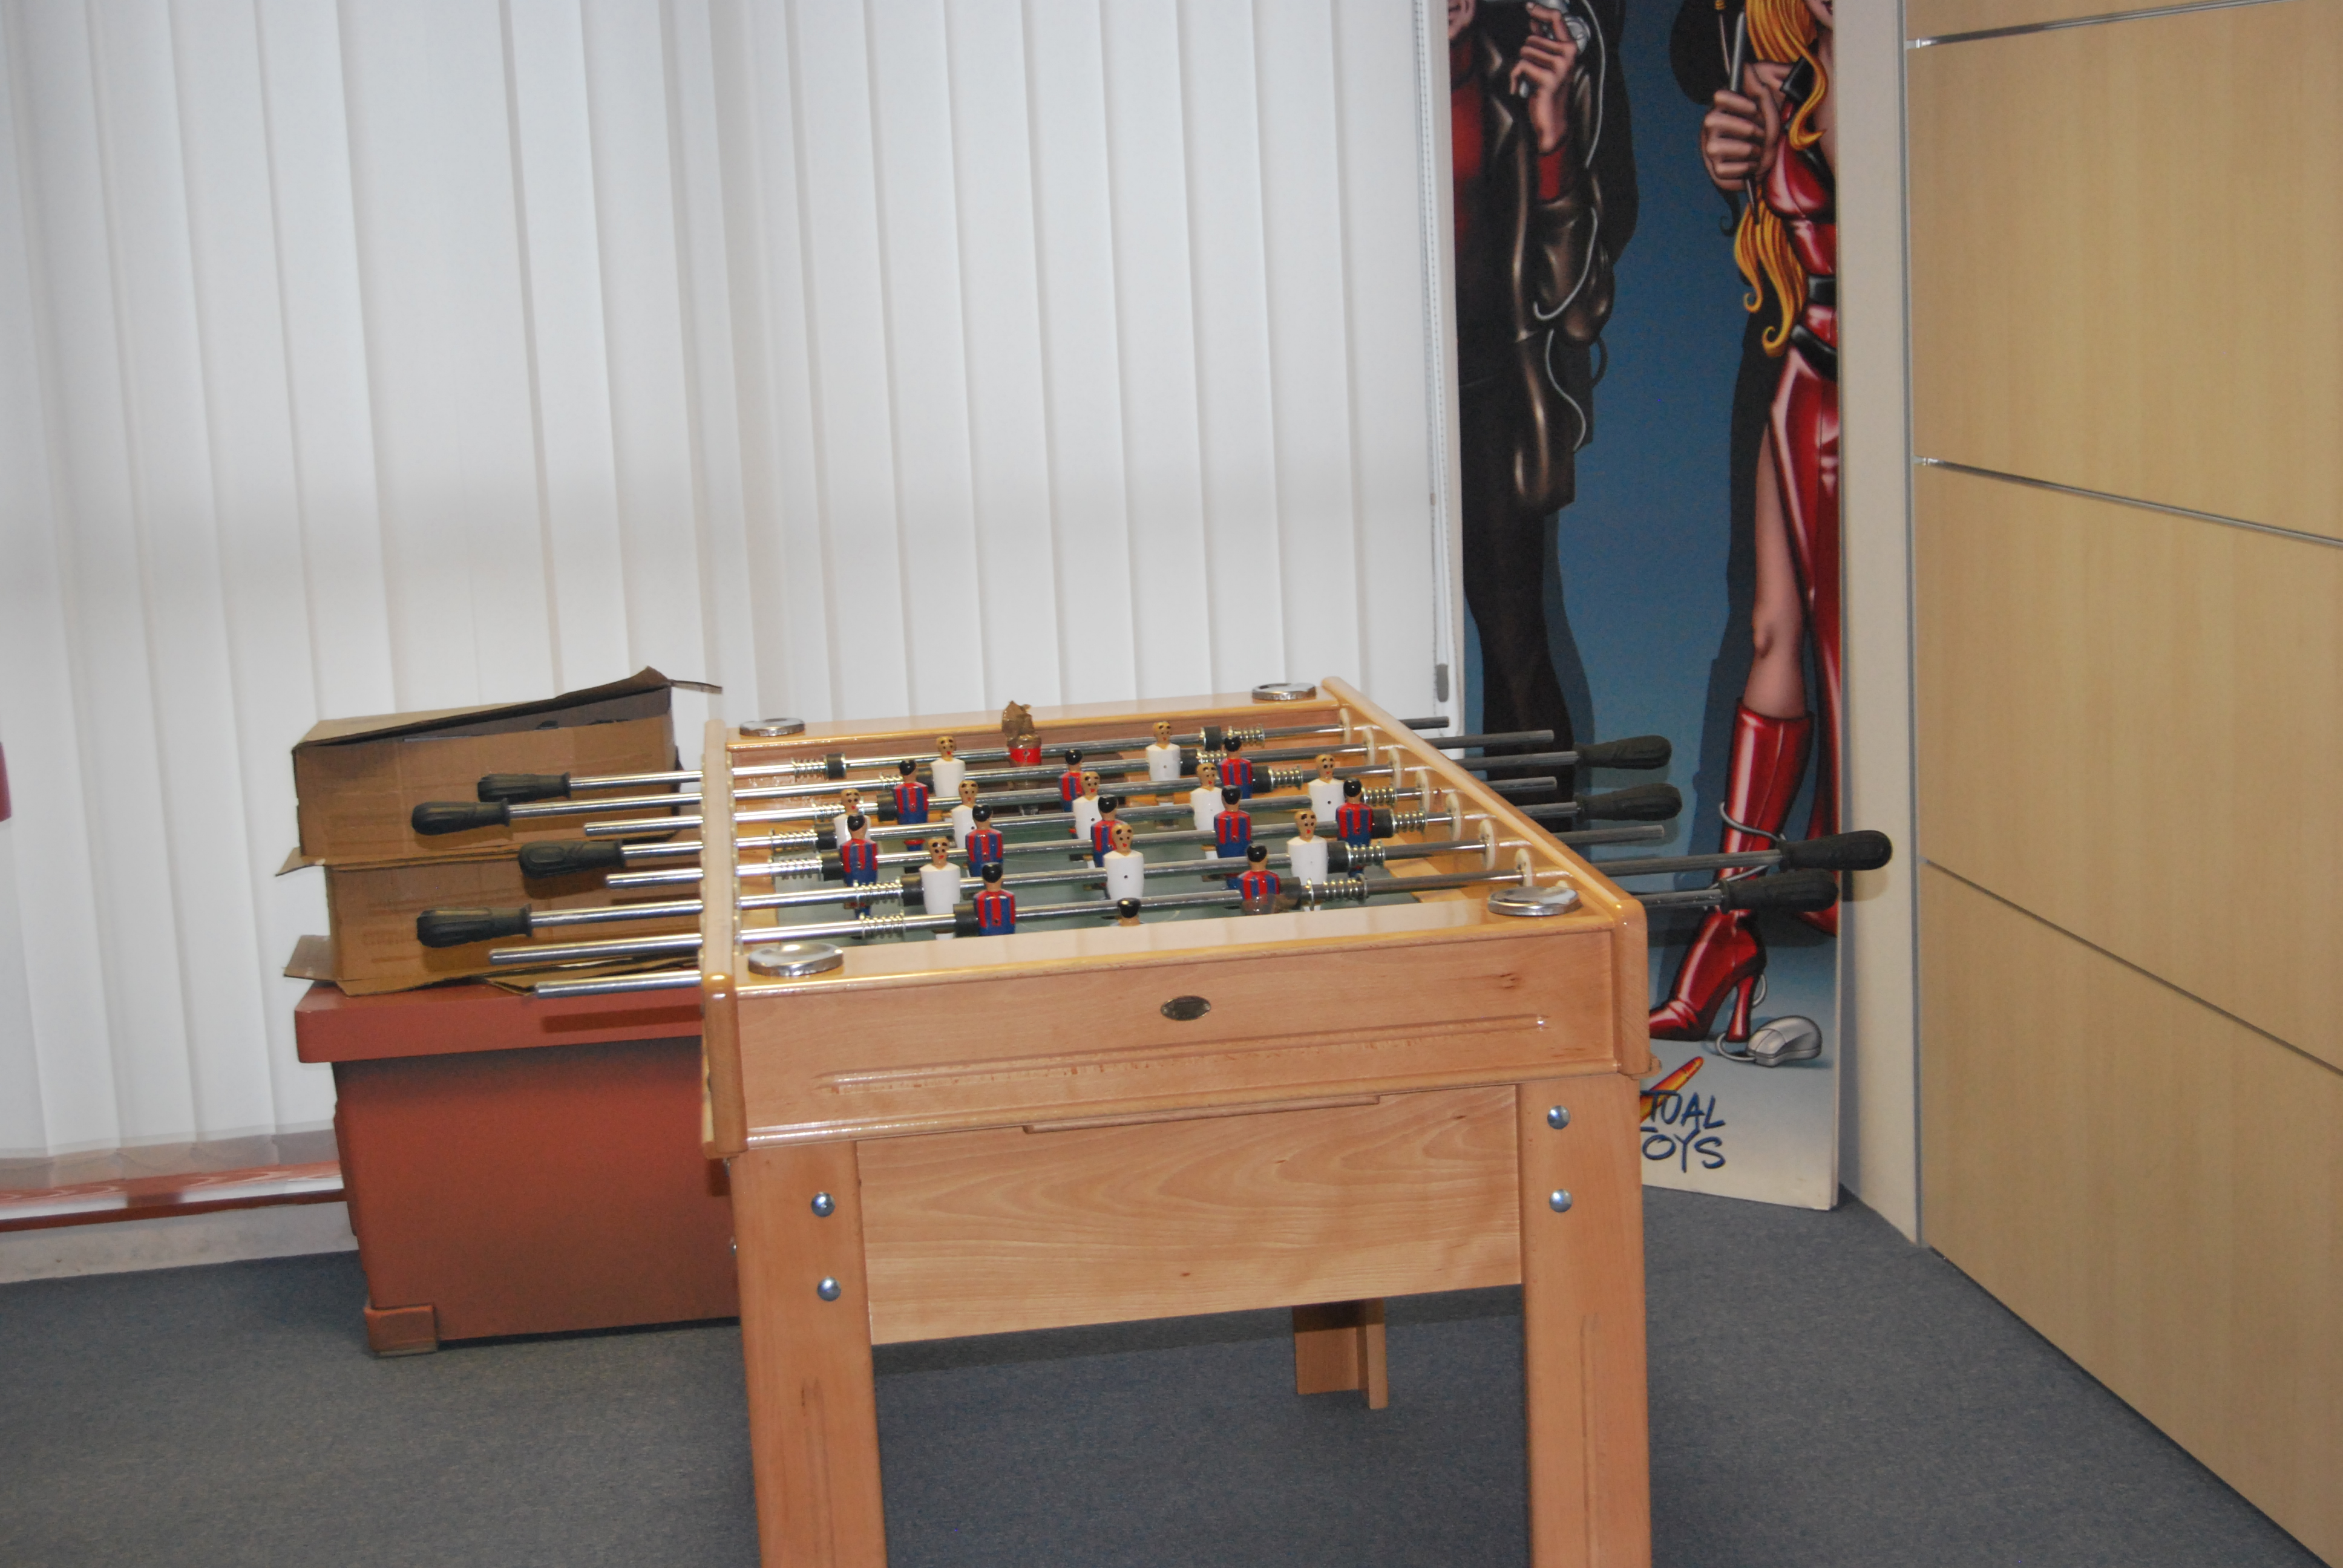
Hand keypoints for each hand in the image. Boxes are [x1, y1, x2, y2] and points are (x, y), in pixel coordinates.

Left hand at [1510, 4, 1578, 157]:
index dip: (1540, 10)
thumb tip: (1535, 21)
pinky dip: (1516, 78)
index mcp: (1570, 48)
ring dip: (1520, 67)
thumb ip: (1543, 41)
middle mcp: (1568, 54)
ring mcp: (1560, 66)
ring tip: (1529, 81)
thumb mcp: (1547, 63)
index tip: (1529, 6)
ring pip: (1525, 51)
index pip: (1557, 18)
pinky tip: (1522, 89)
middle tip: (1532, 73)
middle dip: (1525, 54)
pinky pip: (1521, 65)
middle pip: (1532, 38)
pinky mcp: (1549, 78)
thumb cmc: (1548, 91)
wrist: (1552, 120)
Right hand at [1700, 62, 1785, 191]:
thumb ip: (1758, 87)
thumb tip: (1746, 65)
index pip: (1719, 96)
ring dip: (1749, 151)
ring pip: (1720, 147)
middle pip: (1715, 120)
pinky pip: (1727, 170)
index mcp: (1722, 108)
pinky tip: (1753, 166)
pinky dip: (1746, 169)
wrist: (1773, 162)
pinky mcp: (1716, 172)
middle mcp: (1710, 128)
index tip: (1755, 109)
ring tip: (1759, 152)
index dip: (1739, 102)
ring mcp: (1710, 150)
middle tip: (1761, 135)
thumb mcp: (1767, 107)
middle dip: (1746, 129)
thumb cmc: (1767, 131)